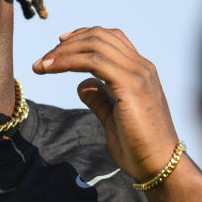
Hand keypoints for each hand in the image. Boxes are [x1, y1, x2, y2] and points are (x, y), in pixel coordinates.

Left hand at [32, 27, 178, 180]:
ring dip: (63, 51)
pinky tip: (50, 68)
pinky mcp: (130, 85)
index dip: (83, 36)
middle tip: (43, 59)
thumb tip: (83, 84)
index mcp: (140, 71)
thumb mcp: (113, 118)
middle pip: (100, 36)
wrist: (160, 165)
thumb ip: (100, 99)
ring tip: (41, 65)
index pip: (111, 39)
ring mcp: (138, 73)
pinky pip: (93, 61)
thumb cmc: (139, 147)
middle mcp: (141, 67)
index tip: (59, 44)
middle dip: (67, 44)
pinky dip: (68, 61)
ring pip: (95, 45)